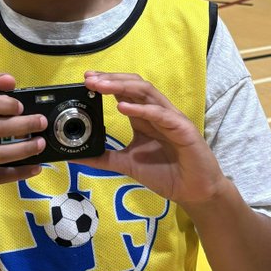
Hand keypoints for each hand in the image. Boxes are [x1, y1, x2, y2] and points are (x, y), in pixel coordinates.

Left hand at [82, 71, 224, 206]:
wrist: (194, 192)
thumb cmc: (167, 174)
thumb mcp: (127, 164)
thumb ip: (104, 158)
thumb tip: (76, 156)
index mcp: (144, 117)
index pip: (124, 92)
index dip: (106, 83)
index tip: (86, 80)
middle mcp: (157, 112)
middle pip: (133, 86)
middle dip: (111, 79)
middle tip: (89, 79)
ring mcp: (170, 118)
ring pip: (146, 92)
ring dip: (122, 86)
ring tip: (101, 86)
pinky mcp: (183, 129)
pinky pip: (161, 114)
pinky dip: (142, 109)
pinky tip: (123, 108)